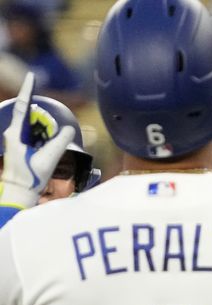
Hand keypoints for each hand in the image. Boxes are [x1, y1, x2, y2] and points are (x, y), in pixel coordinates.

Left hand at [0, 72, 74, 208]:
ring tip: (43, 154)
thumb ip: (60, 141)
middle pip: (31, 118)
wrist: (18, 191)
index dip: (27, 90)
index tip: (31, 76)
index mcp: (15, 134)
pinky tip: (43, 153)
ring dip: (43, 135)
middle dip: (43, 125)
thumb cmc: (30, 176)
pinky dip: (42, 139)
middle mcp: (12, 133)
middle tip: (46, 144)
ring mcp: (14, 139)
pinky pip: (33, 136)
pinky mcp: (18, 145)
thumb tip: (69, 129)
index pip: (23, 107)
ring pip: (33, 127)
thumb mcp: (49, 158)